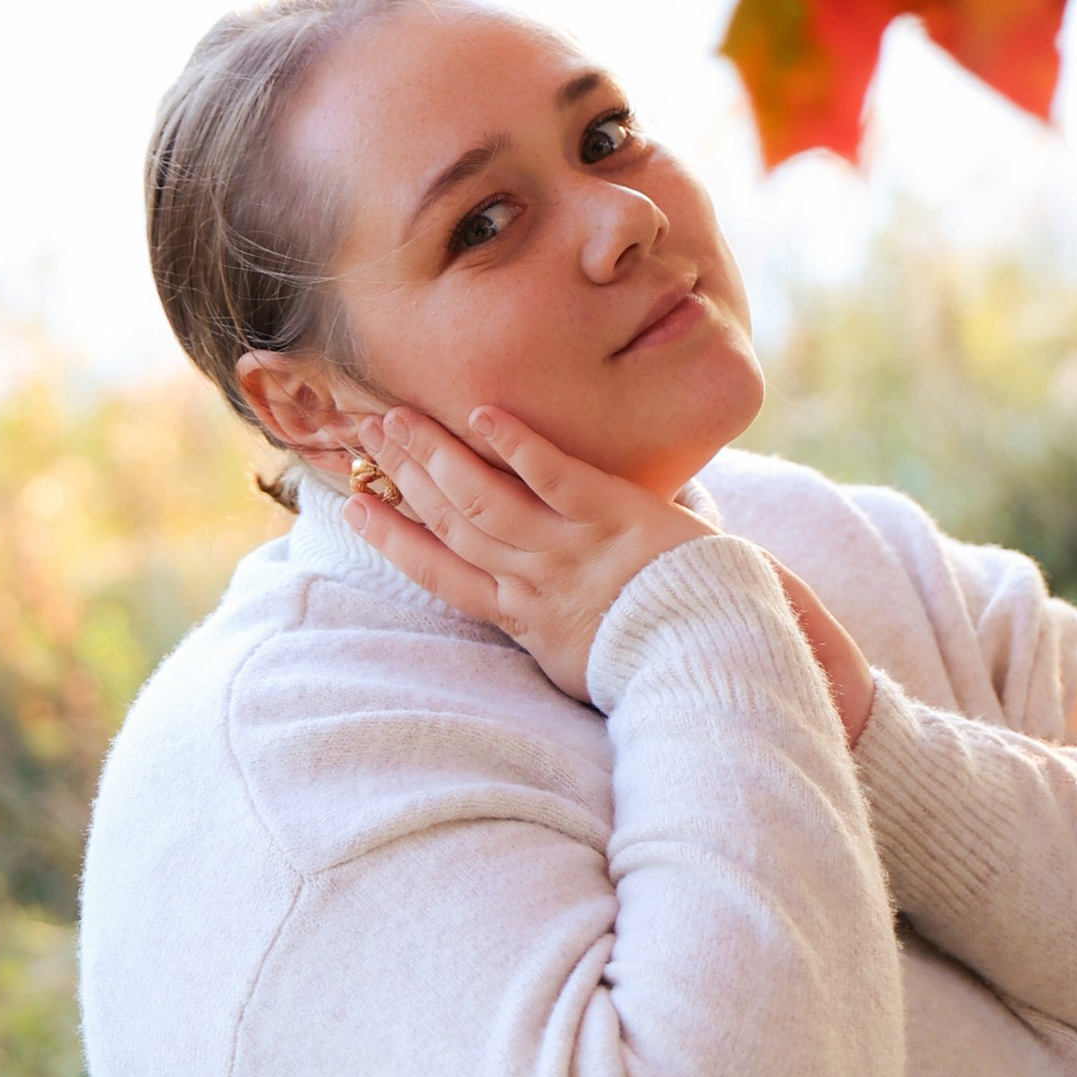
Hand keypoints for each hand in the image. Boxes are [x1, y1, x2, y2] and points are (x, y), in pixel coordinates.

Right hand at [341, 407, 873, 742]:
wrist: (721, 657)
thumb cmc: (657, 655)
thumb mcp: (584, 663)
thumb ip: (548, 626)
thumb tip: (517, 607)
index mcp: (527, 622)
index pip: (442, 576)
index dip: (394, 540)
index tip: (355, 508)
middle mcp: (538, 585)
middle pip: (454, 523)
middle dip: (405, 477)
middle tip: (365, 434)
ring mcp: (574, 551)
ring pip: (487, 500)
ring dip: (439, 455)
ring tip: (401, 416)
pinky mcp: (618, 518)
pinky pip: (558, 478)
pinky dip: (520, 446)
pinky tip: (486, 414)